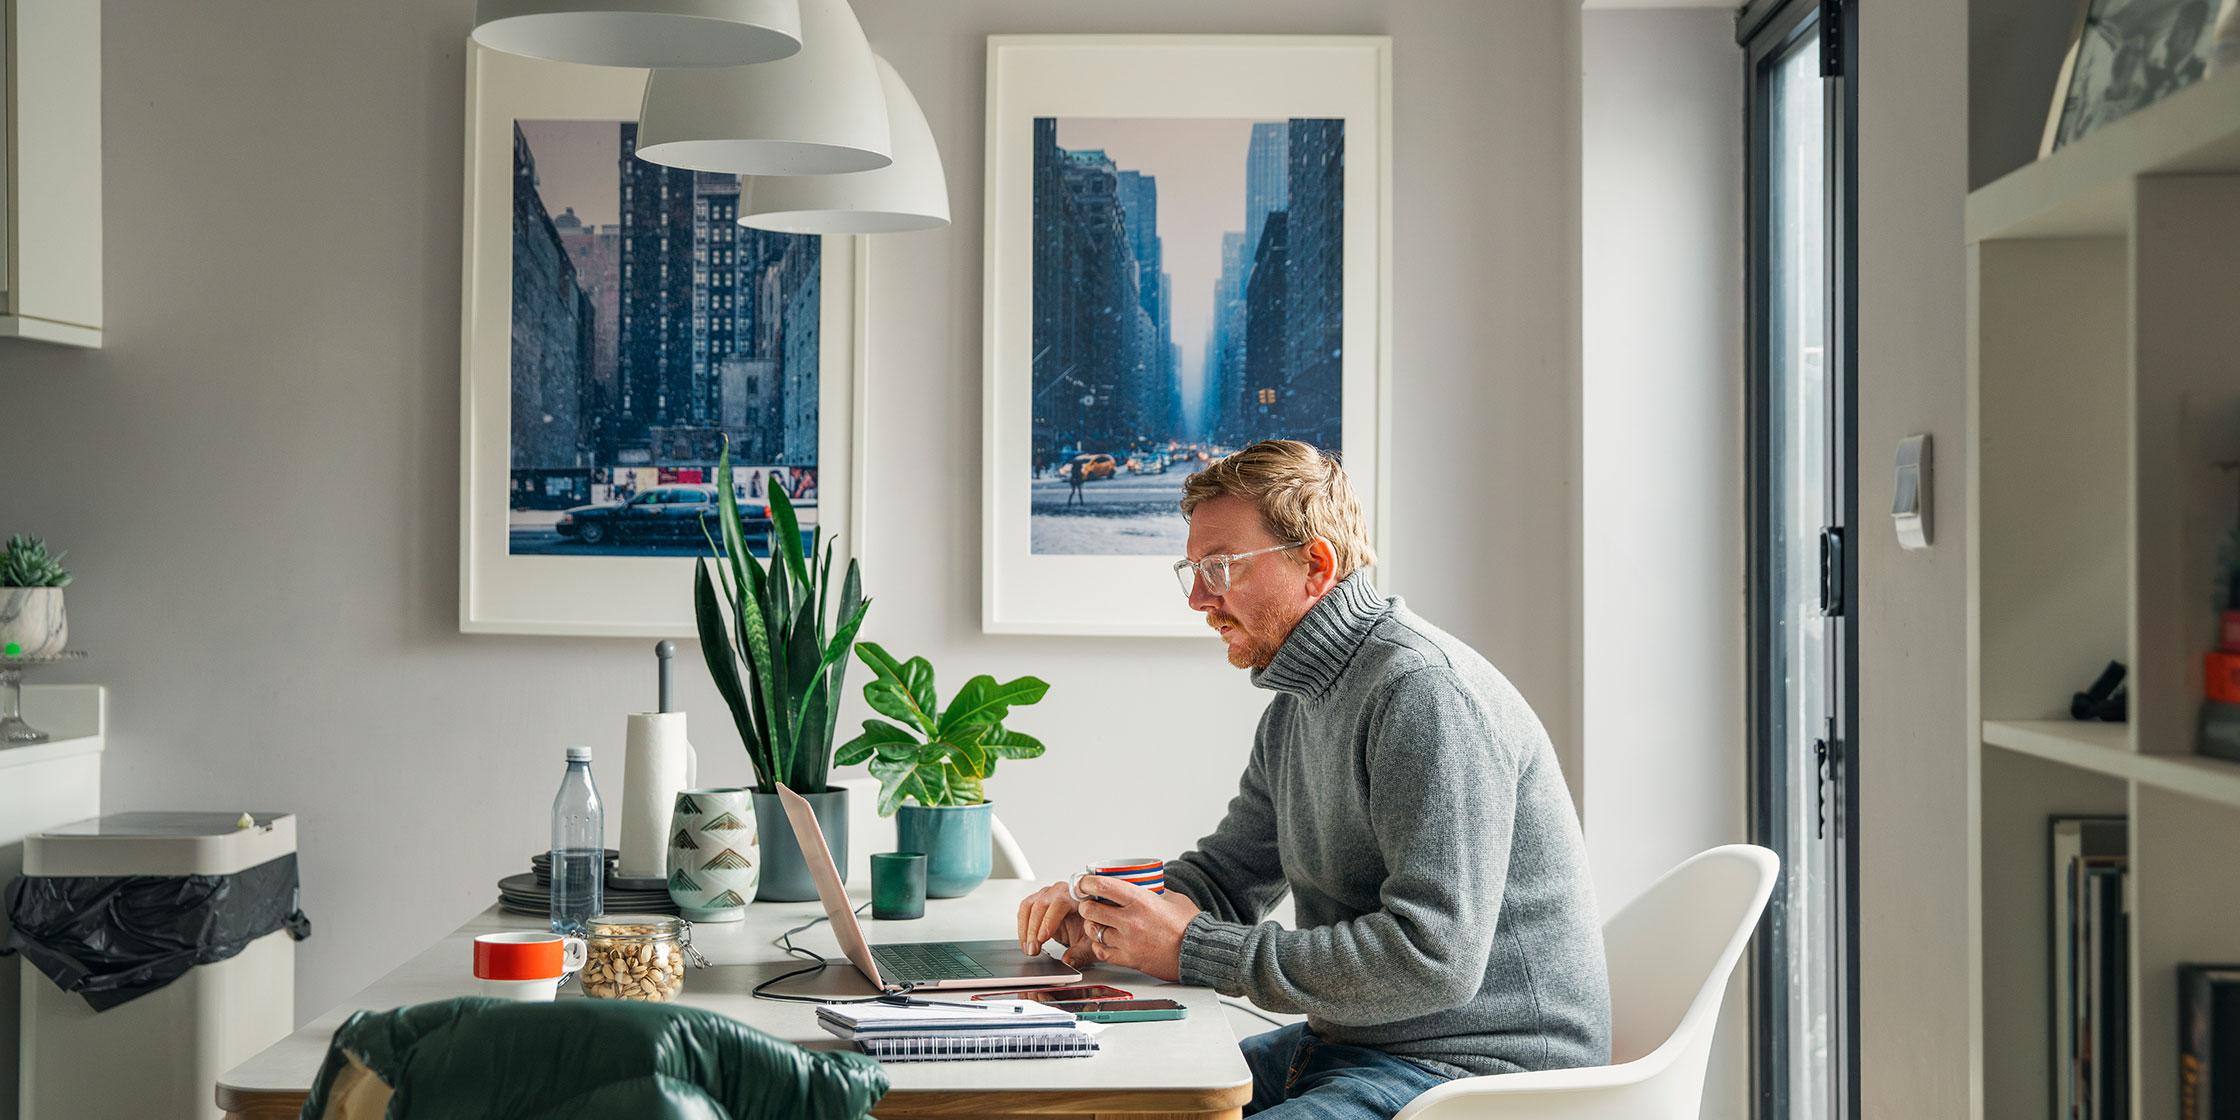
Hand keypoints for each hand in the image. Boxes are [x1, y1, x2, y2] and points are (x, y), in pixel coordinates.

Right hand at [1018, 881, 1094, 968]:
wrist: (1086, 922)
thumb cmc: (1091, 927)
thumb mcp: (1090, 943)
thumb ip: (1081, 953)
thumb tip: (1068, 961)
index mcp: (1078, 896)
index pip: (1060, 903)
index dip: (1049, 920)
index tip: (1042, 938)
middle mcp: (1061, 891)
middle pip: (1041, 904)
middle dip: (1034, 929)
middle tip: (1033, 949)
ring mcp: (1047, 894)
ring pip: (1029, 906)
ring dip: (1025, 929)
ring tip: (1028, 948)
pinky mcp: (1037, 901)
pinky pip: (1024, 911)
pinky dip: (1022, 927)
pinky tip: (1026, 942)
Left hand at [1072, 876, 1200, 982]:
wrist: (1197, 952)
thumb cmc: (1189, 926)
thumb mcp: (1171, 898)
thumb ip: (1152, 891)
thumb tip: (1139, 885)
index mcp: (1141, 901)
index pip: (1103, 886)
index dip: (1087, 882)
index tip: (1084, 882)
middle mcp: (1131, 921)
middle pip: (1090, 909)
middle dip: (1086, 904)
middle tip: (1089, 903)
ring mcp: (1128, 941)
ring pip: (1094, 931)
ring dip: (1093, 925)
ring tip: (1099, 922)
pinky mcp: (1129, 959)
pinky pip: (1102, 951)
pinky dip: (1100, 945)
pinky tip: (1106, 940)